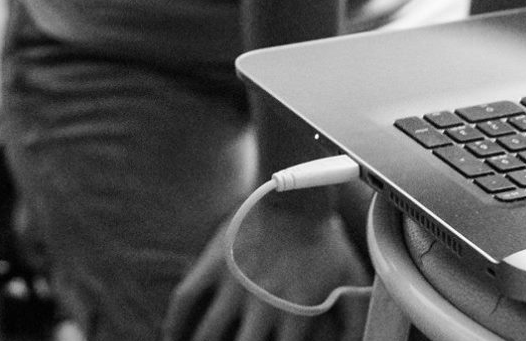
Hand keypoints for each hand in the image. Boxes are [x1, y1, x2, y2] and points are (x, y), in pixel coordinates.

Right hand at [163, 188, 368, 340]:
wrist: (296, 198)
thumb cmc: (326, 243)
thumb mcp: (350, 283)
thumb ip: (354, 323)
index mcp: (294, 317)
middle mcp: (261, 307)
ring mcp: (232, 286)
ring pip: (207, 334)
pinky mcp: (212, 265)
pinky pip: (185, 300)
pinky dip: (174, 324)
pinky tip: (171, 338)